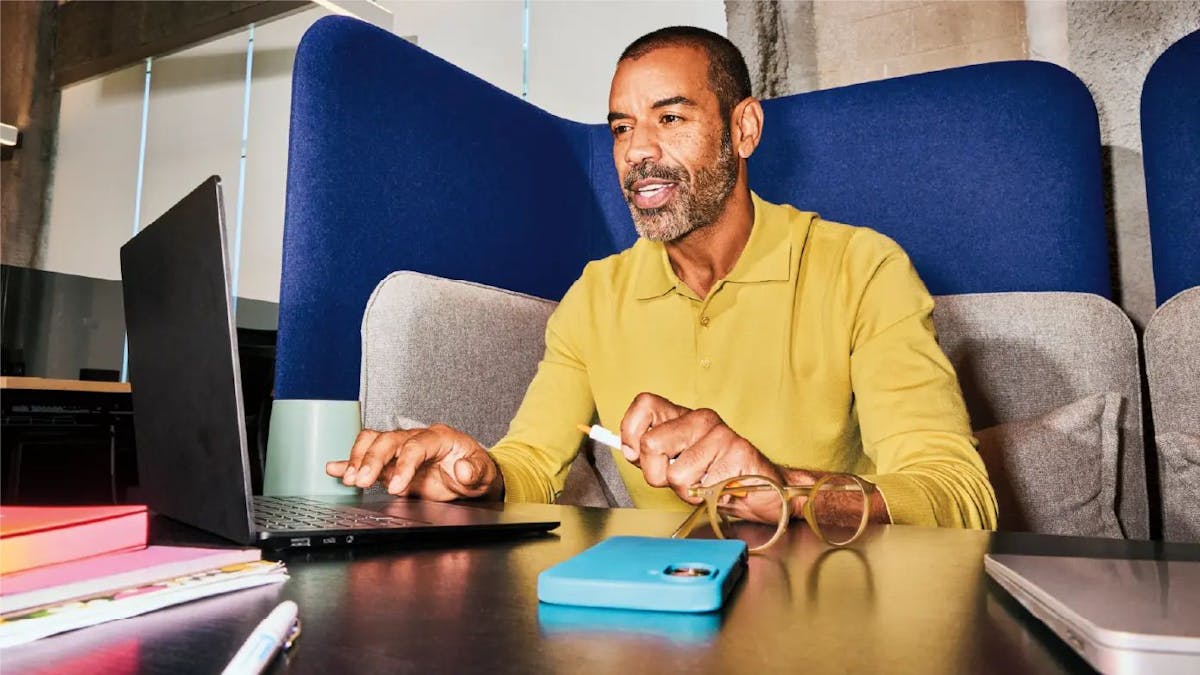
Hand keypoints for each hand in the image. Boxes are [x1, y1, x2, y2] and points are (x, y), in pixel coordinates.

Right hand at [324, 424, 502, 500]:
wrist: (471, 475)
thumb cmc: (475, 470)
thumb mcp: (483, 472)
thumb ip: (474, 471)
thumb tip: (462, 470)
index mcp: (439, 437)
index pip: (416, 445)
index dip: (404, 464)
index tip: (397, 486)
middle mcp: (416, 439)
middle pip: (389, 440)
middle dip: (372, 459)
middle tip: (361, 481)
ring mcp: (401, 450)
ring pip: (374, 442)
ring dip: (358, 458)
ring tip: (349, 478)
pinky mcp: (391, 463)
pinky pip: (367, 456)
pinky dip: (349, 462)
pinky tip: (334, 468)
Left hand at [619, 393, 786, 521]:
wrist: (763, 489)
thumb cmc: (716, 476)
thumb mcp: (676, 463)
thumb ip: (649, 455)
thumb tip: (628, 449)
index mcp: (683, 416)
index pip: (644, 404)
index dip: (631, 432)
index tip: (637, 454)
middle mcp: (701, 418)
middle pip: (651, 444)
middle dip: (657, 475)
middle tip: (679, 478)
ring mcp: (720, 434)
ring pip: (675, 474)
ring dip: (685, 491)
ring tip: (704, 484)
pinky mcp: (738, 453)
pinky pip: (701, 488)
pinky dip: (706, 497)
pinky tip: (720, 488)